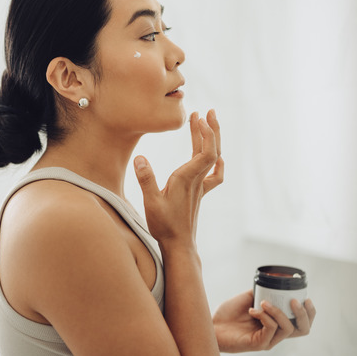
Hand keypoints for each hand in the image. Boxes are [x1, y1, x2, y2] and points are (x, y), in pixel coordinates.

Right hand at [133, 110, 223, 244]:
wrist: (178, 245)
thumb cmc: (164, 226)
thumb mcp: (150, 202)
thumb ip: (146, 180)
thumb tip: (140, 158)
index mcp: (186, 179)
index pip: (206, 153)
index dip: (206, 134)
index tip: (199, 117)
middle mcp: (196, 180)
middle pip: (212, 150)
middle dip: (211, 129)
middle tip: (206, 111)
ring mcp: (199, 186)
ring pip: (212, 158)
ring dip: (210, 139)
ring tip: (203, 121)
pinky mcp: (198, 192)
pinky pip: (213, 174)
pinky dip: (216, 161)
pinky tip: (215, 155)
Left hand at [212, 290, 316, 352]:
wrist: (211, 325)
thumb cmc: (227, 314)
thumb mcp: (248, 299)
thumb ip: (261, 293)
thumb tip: (273, 281)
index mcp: (276, 325)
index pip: (301, 324)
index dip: (309, 313)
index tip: (306, 298)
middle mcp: (275, 334)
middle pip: (303, 330)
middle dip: (303, 314)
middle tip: (294, 301)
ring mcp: (268, 340)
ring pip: (287, 328)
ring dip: (278, 311)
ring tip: (263, 302)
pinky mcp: (259, 344)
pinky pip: (271, 329)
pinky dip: (264, 316)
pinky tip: (253, 310)